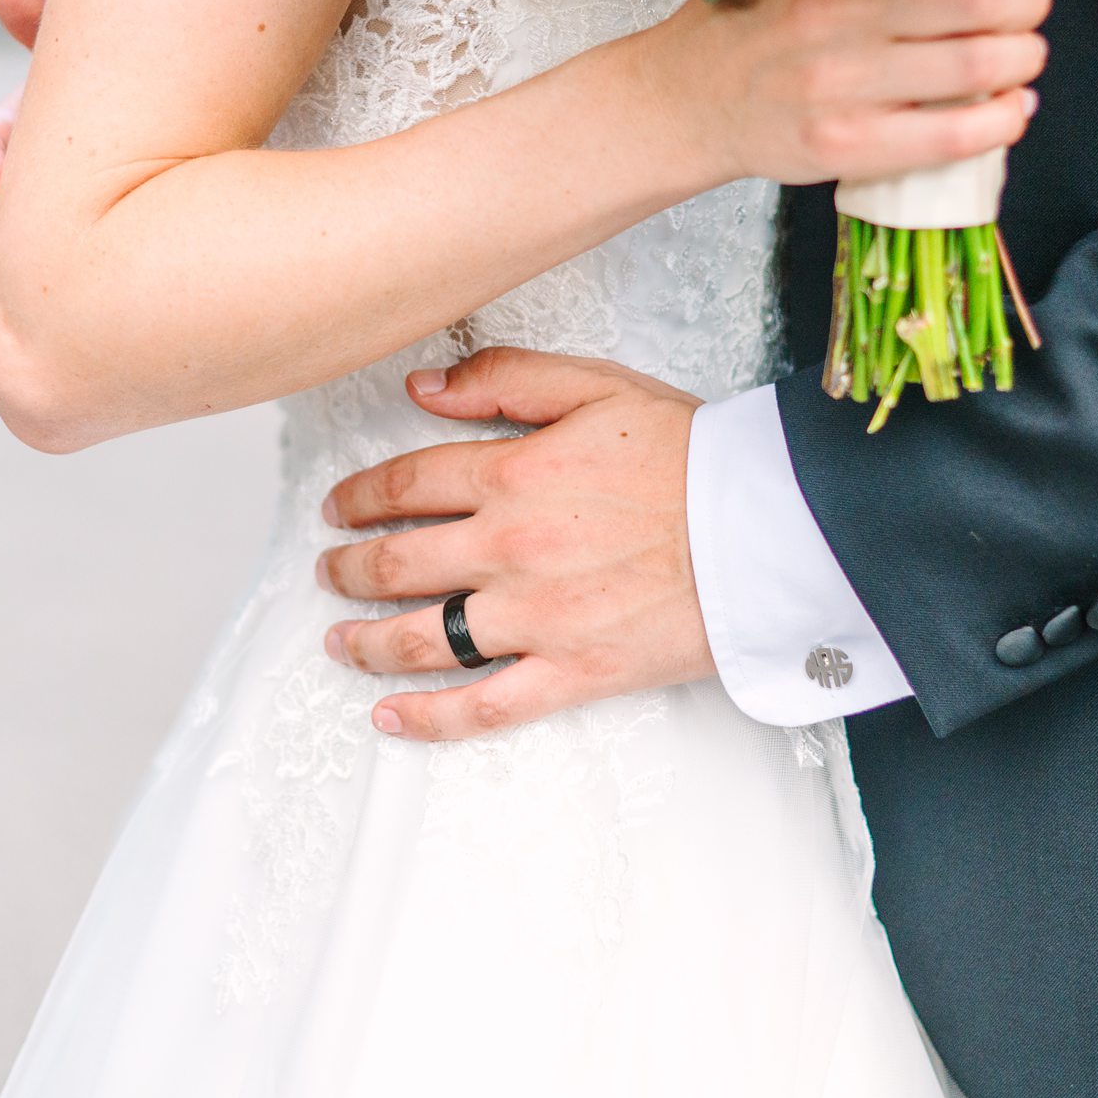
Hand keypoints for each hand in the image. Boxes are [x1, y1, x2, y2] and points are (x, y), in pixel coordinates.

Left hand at [316, 348, 712, 741]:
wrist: (767, 529)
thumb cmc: (694, 456)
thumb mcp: (598, 385)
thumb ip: (506, 378)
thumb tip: (422, 387)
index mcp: (512, 476)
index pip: (405, 485)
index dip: (358, 497)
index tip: (337, 507)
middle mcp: (508, 550)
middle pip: (397, 564)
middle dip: (348, 569)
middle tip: (329, 571)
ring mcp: (534, 617)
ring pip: (421, 638)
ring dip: (366, 642)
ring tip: (340, 642)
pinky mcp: (571, 672)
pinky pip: (483, 706)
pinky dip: (428, 718)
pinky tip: (389, 717)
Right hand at [636, 0, 1053, 187]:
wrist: (685, 99)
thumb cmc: (756, 20)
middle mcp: (834, 9)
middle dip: (1030, 2)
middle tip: (1029, 8)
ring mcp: (839, 83)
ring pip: (980, 65)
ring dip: (1025, 59)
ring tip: (1022, 58)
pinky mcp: (844, 145)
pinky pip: (954, 135)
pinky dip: (1003, 121)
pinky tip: (1011, 109)